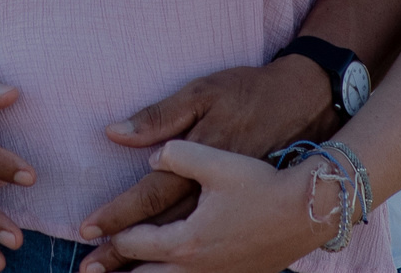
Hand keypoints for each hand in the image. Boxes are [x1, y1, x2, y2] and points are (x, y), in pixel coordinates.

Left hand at [82, 142, 329, 272]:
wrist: (316, 201)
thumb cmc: (265, 169)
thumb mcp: (215, 143)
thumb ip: (169, 142)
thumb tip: (128, 139)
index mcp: (189, 232)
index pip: (136, 238)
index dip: (108, 233)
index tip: (84, 234)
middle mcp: (202, 261)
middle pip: (148, 271)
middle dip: (117, 270)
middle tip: (87, 271)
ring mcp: (222, 272)